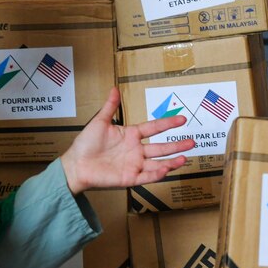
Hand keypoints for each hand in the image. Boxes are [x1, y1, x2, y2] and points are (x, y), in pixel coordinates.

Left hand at [60, 88, 194, 194]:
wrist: (76, 164)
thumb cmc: (86, 144)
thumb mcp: (99, 122)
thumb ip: (110, 106)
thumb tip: (114, 88)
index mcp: (131, 135)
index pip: (154, 128)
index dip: (168, 123)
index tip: (182, 119)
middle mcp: (136, 150)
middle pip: (161, 147)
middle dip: (176, 145)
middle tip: (192, 142)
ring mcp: (134, 164)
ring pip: (158, 163)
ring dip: (171, 161)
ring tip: (184, 158)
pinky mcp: (129, 178)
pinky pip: (146, 176)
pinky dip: (157, 173)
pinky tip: (166, 168)